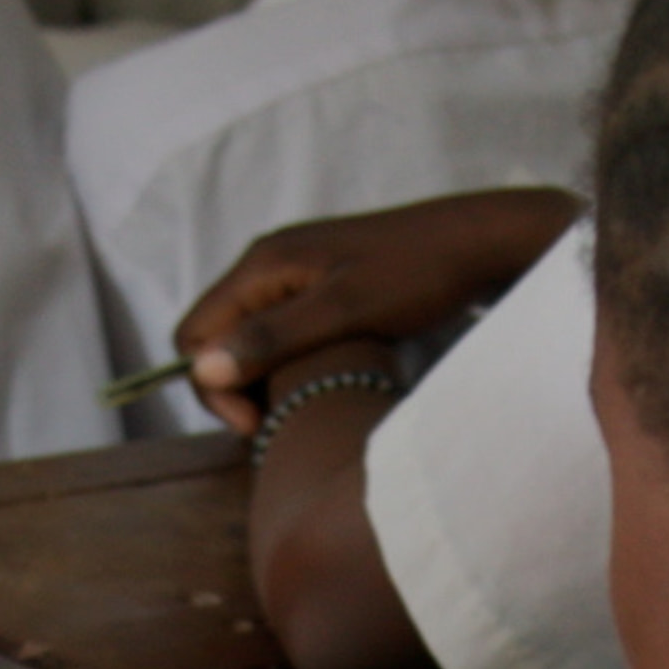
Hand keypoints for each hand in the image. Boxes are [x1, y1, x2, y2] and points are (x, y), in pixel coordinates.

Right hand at [172, 187, 584, 431]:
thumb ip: (272, 337)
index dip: (212, 387)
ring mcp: (293, 277)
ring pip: (247, 341)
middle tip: (279, 424)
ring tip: (305, 405)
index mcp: (262, 265)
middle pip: (215, 340)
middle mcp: (267, 266)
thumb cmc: (416, 273)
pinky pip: (279, 336)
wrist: (476, 243)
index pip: (193, 333)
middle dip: (235, 389)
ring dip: (263, 381)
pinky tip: (324, 382)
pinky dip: (288, 367)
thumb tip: (203, 368)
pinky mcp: (319, 289)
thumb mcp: (343, 311)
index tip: (257, 425)